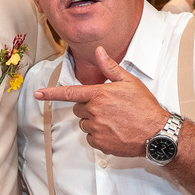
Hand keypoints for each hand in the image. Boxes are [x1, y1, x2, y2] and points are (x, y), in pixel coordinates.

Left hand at [33, 46, 167, 156]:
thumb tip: (99, 51)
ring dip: (94, 122)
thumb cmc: (144, 106)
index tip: (38, 94)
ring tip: (115, 120)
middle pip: (78, 109)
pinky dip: (99, 136)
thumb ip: (110, 67)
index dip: (51, 94)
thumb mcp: (129, 82)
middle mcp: (94, 112)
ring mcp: (96, 128)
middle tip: (109, 108)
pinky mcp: (99, 143)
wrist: (156, 132)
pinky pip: (91, 138)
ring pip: (85, 124)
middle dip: (89, 107)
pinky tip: (115, 132)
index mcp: (99, 95)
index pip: (69, 93)